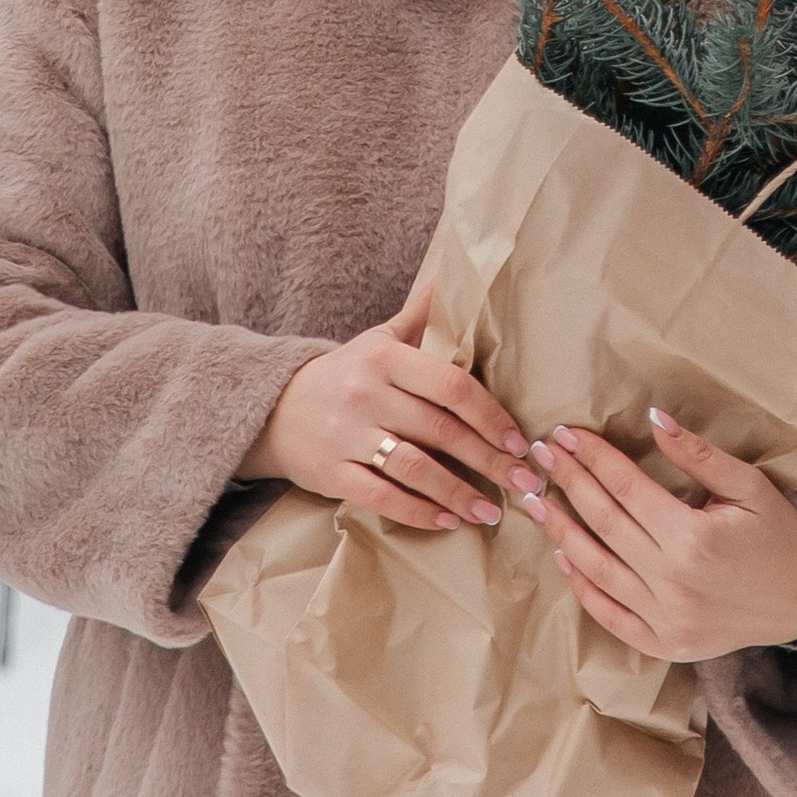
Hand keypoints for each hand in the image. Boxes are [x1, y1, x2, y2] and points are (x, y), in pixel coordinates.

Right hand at [240, 278, 527, 533]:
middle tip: (523, 481)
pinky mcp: (330, 473)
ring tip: (490, 511)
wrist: (272, 409)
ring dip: (459, 494)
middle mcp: (367, 394)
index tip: (518, 440)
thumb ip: (421, 315)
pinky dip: (418, 512)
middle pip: (441, 430)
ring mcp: (347, 436)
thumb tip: (457, 275)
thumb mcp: (378, 339)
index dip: (490, 415)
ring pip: (415, 468)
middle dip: (488, 460)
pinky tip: (446, 521)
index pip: (450, 385)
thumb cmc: (344, 374)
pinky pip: (382, 496)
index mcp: (385, 358)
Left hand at [520, 409, 796, 663]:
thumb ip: (699, 454)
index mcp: (693, 536)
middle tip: (539, 455)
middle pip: (605, 522)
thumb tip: (654, 417)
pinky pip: (611, 615)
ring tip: (534, 501)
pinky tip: (563, 557)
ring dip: (560, 532)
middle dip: (568, 483)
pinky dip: (583, 588)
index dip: (593, 457)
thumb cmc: (780, 536)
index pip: (627, 487)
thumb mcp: (750, 486)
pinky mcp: (664, 643)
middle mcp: (673, 580)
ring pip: (597, 569)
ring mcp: (666, 617)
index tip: (565, 434)